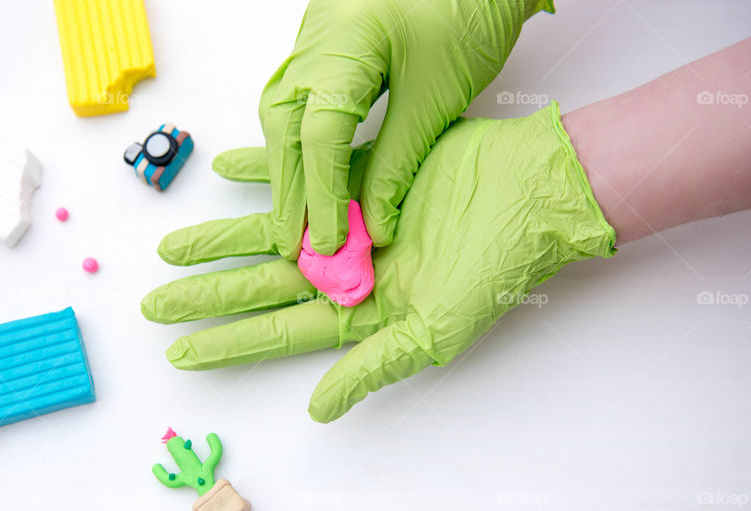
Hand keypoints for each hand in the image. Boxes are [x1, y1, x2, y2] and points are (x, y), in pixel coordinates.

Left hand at [142, 103, 615, 421]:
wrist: (531, 195)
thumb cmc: (494, 268)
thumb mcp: (432, 333)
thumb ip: (371, 368)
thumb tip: (319, 410)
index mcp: (361, 312)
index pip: (279, 333)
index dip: (228, 343)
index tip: (181, 352)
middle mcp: (348, 270)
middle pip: (262, 286)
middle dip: (208, 294)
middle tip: (156, 301)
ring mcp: (350, 223)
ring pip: (271, 232)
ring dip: (222, 238)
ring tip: (172, 246)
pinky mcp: (360, 177)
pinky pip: (304, 172)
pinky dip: (265, 170)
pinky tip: (225, 170)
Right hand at [242, 0, 552, 258]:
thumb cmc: (469, 9)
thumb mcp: (437, 94)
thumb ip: (398, 161)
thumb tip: (374, 222)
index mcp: (345, 42)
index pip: (319, 136)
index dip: (323, 196)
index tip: (332, 242)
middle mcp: (317, 40)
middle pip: (285, 128)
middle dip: (289, 193)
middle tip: (295, 246)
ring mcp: (314, 40)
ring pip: (281, 115)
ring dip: (289, 170)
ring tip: (300, 221)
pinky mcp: (323, 46)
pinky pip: (296, 101)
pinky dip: (300, 143)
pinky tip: (307, 173)